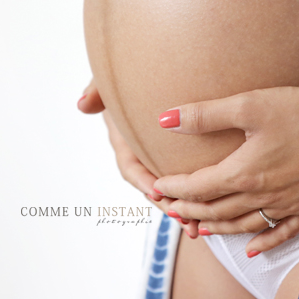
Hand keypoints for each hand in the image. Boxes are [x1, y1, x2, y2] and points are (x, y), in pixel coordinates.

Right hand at [78, 79, 198, 237]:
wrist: (162, 70)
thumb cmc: (131, 75)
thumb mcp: (111, 80)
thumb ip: (97, 90)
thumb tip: (82, 104)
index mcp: (126, 142)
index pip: (130, 167)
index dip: (142, 182)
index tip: (156, 192)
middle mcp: (143, 155)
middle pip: (153, 188)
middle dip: (168, 206)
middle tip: (184, 221)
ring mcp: (162, 160)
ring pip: (172, 190)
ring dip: (184, 209)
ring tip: (198, 228)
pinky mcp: (182, 158)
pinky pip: (189, 181)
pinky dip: (199, 195)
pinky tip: (216, 207)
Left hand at [153, 86, 298, 253]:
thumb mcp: (250, 105)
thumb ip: (205, 115)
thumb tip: (164, 119)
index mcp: (244, 172)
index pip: (198, 187)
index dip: (174, 189)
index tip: (156, 187)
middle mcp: (262, 196)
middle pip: (216, 209)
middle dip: (189, 210)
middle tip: (169, 209)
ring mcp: (288, 206)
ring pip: (243, 225)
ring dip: (217, 227)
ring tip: (199, 229)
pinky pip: (280, 234)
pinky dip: (262, 242)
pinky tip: (251, 248)